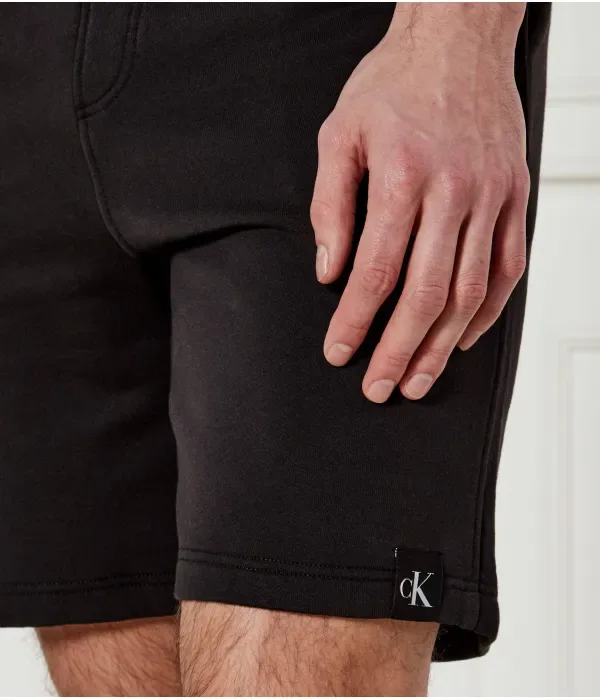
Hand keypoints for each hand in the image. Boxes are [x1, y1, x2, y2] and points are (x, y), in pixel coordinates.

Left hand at [311, 3, 528, 402]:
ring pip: (469, 290)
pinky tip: (461, 340)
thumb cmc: (394, 86)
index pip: (375, 270)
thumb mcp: (340, 134)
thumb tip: (329, 270)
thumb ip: (330, 206)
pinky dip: (487, 312)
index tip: (338, 352)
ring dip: (441, 345)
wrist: (458, 39)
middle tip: (379, 388)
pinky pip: (507, 267)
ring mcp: (491, 196)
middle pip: (425, 292)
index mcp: (402, 176)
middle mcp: (452, 191)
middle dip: (398, 349)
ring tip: (419, 381)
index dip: (355, 320)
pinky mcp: (514, 197)